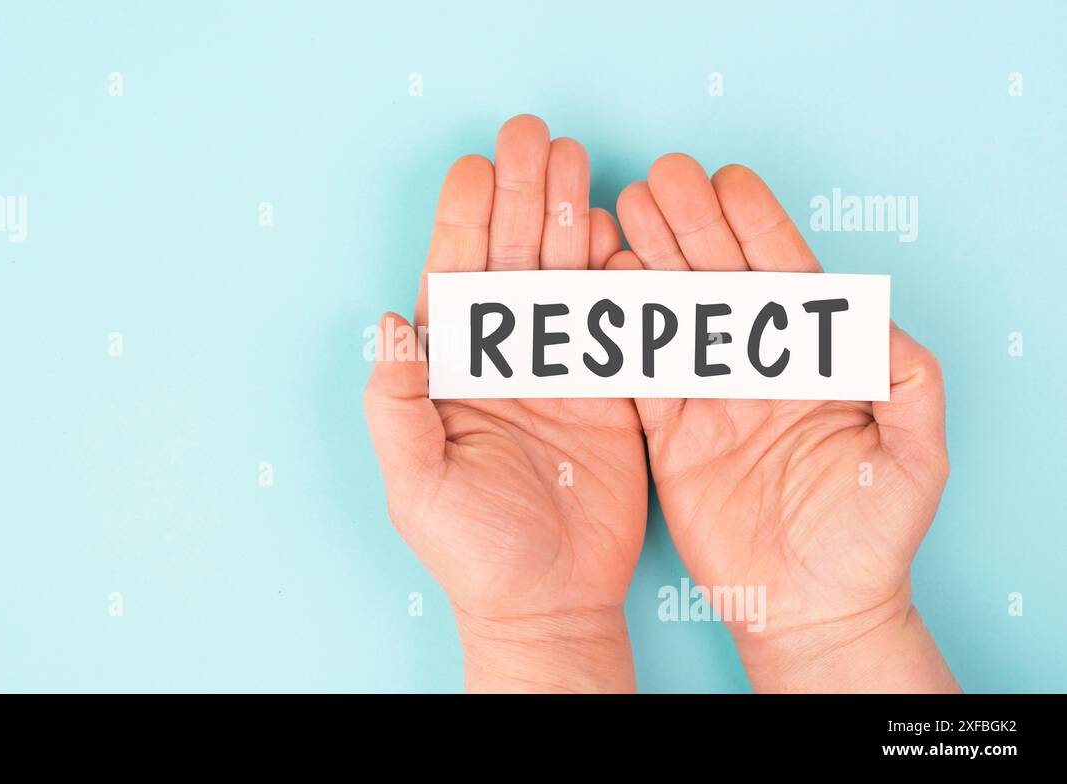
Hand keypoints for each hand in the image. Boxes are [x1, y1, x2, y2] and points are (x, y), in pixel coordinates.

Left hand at [364, 116, 645, 691]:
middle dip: (520, 194)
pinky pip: (614, 320)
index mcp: (452, 370)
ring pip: (563, 276)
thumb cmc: (471, 549)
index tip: (474, 165)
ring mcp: (559, 369)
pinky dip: (616, 275)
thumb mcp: (415, 482)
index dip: (462, 219)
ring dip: (567, 217)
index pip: (454, 277)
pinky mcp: (610, 391)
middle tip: (533, 135)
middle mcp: (504, 357)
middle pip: (511, 258)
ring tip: (574, 162)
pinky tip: (615, 232)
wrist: (548, 601)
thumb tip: (385, 321)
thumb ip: (394, 403)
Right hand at [611, 154, 957, 691]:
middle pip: (720, 281)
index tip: (727, 181)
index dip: (755, 228)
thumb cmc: (873, 539)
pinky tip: (603, 287)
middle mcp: (759, 369)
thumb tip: (875, 317)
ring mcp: (711, 399)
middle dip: (690, 226)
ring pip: (675, 315)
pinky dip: (622, 333)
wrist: (814, 608)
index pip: (784, 278)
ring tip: (622, 212)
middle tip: (659, 178)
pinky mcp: (672, 436)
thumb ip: (907, 383)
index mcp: (815, 363)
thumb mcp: (913, 458)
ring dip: (650, 262)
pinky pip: (642, 375)